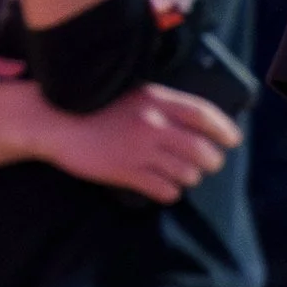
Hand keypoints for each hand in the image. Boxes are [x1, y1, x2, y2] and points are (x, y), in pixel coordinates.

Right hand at [35, 82, 240, 202]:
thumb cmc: (92, 106)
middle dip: (211, 161)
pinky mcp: (127, 172)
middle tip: (205, 165)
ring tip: (176, 174)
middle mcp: (153, 124)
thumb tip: (194, 124)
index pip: (204, 115)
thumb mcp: (132, 94)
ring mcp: (141, 150)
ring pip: (188, 174)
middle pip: (204, 151)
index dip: (225, 130)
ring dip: (188, 177)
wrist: (53, 120)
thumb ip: (162, 106)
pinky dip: (169, 191)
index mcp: (156, 99)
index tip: (233, 140)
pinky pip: (166, 190)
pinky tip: (160, 186)